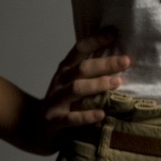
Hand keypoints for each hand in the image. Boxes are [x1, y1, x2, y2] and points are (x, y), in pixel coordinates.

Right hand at [38, 32, 129, 150]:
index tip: (114, 34)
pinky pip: (71, 118)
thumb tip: (121, 60)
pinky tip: (101, 114)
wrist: (34, 126)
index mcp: (65, 69)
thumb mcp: (72, 82)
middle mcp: (60, 81)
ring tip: (117, 82)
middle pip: (82, 68)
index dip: (95, 40)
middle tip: (126, 61)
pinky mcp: (55, 120)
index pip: (79, 49)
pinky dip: (86, 116)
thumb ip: (90, 72)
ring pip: (76, 89)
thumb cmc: (63, 101)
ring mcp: (56, 100)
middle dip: (105, 63)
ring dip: (97, 84)